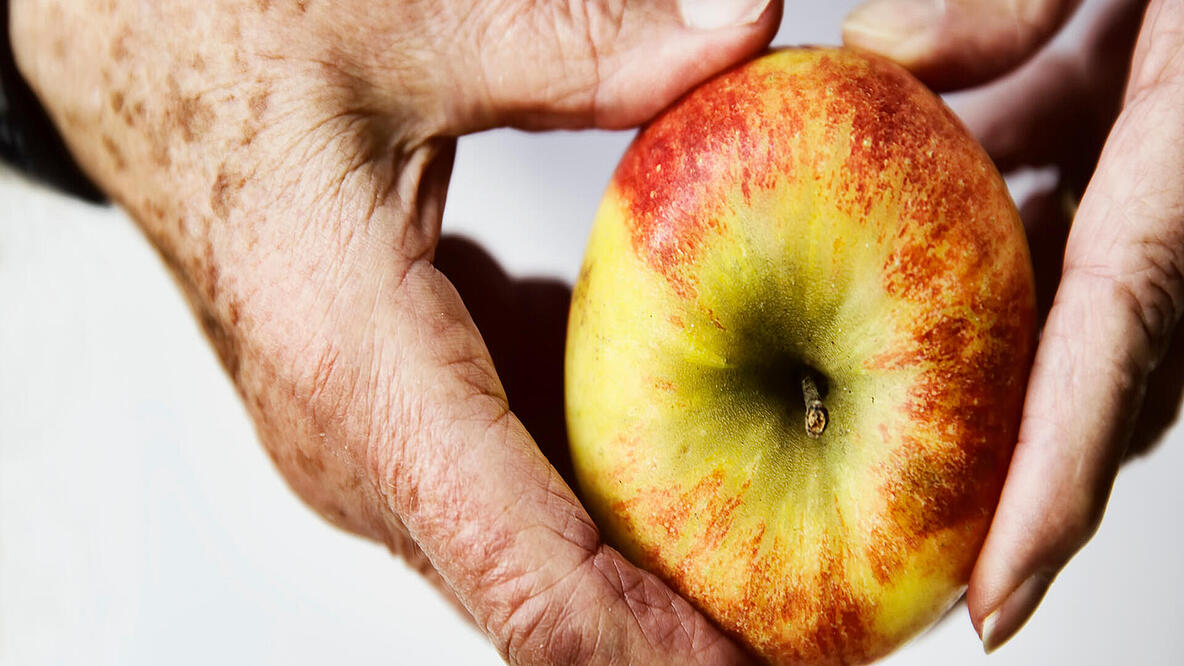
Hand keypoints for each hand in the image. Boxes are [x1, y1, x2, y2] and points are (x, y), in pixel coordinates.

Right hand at [10, 0, 780, 660]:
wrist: (140, 75)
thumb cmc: (226, 57)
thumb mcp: (404, 31)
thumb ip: (577, 44)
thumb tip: (739, 28)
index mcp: (358, 365)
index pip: (526, 573)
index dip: (653, 648)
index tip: (763, 663)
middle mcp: (358, 444)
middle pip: (538, 601)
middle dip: (679, 629)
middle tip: (816, 605)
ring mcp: (370, 448)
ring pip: (530, 557)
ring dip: (653, 566)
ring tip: (783, 541)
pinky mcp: (390, 427)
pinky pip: (512, 494)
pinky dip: (606, 490)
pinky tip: (683, 436)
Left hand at [845, 0, 1183, 652]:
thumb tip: (881, 60)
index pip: (1121, 335)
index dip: (1061, 480)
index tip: (999, 598)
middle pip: (1103, 345)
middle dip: (1016, 430)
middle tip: (907, 510)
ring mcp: (1175, 149)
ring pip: (1079, 277)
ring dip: (982, 314)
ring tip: (865, 364)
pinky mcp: (1156, 116)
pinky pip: (1081, 199)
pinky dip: (999, 213)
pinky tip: (925, 184)